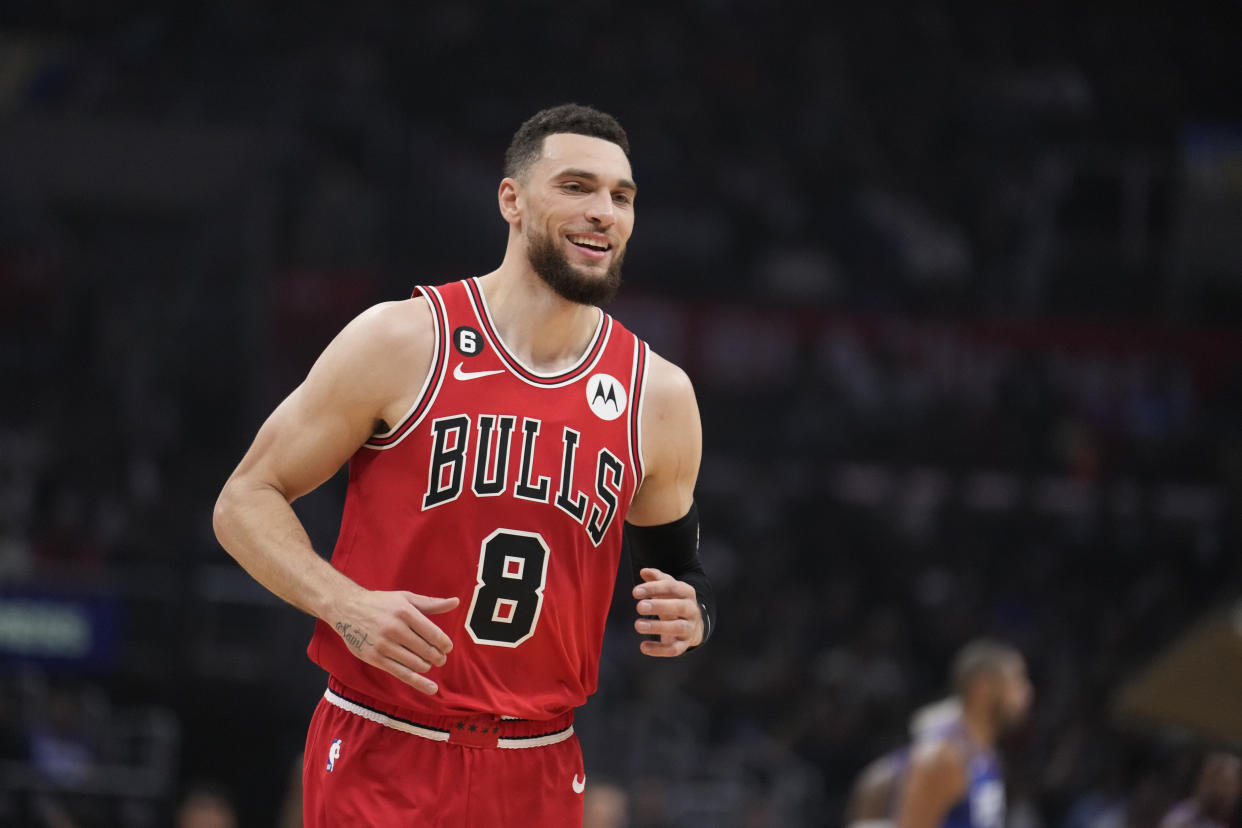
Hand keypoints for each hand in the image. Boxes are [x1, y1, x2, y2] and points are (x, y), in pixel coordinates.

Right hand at [332, 589, 458, 693]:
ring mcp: (384, 645)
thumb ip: (431, 603)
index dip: (444, 644)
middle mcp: (395, 628)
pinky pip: (402, 674)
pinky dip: (419, 683)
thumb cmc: (380, 603)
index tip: (447, 647)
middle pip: (426, 650)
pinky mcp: (375, 658)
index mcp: (405, 612)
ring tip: (428, 663)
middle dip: (438, 657)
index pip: (433, 633)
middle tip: (440, 658)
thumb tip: (455, 602)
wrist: (347, 609)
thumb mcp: (405, 598)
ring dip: (427, 666)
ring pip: (416, 664)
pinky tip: (431, 688)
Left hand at [632, 567, 702, 656]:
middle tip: (639, 607)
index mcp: (687, 592)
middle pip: (679, 607)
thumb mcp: (668, 588)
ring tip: (638, 625)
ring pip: (677, 627)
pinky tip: (643, 647)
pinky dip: (659, 650)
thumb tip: (644, 571)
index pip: (672, 587)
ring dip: (658, 627)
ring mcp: (689, 628)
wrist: (693, 624)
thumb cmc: (674, 601)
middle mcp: (691, 610)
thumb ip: (656, 579)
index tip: (635, 592)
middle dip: (659, 606)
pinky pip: (674, 649)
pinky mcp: (684, 644)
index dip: (654, 588)